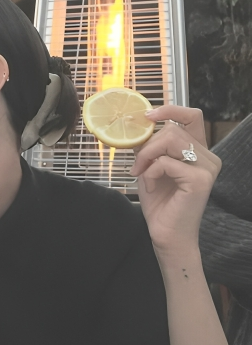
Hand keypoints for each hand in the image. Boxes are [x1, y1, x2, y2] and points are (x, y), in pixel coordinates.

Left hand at [128, 106, 220, 250]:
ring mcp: (207, 168)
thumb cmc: (160, 203)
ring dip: (147, 156)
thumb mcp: (150, 169)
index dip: (170, 109)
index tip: (147, 116)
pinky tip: (152, 187)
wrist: (167, 234)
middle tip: (137, 166)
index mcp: (199, 151)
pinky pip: (166, 162)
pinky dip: (151, 172)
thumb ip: (149, 148)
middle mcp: (208, 157)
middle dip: (147, 145)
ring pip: (169, 140)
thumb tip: (136, 127)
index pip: (192, 116)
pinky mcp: (200, 180)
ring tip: (142, 174)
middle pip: (172, 128)